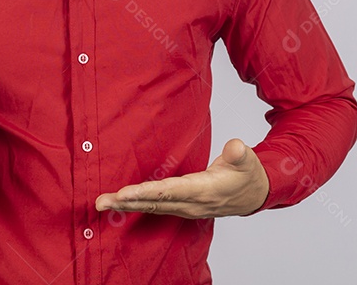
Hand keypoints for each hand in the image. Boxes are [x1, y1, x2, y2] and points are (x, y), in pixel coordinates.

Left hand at [95, 139, 268, 217]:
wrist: (254, 196)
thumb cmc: (247, 176)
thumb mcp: (248, 161)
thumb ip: (239, 154)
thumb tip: (235, 147)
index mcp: (203, 191)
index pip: (170, 191)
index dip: (147, 192)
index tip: (126, 192)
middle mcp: (190, 204)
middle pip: (154, 202)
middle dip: (126, 202)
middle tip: (101, 200)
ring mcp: (185, 208)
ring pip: (151, 206)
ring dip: (126, 205)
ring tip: (102, 202)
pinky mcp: (182, 207)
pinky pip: (155, 206)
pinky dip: (136, 205)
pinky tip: (119, 203)